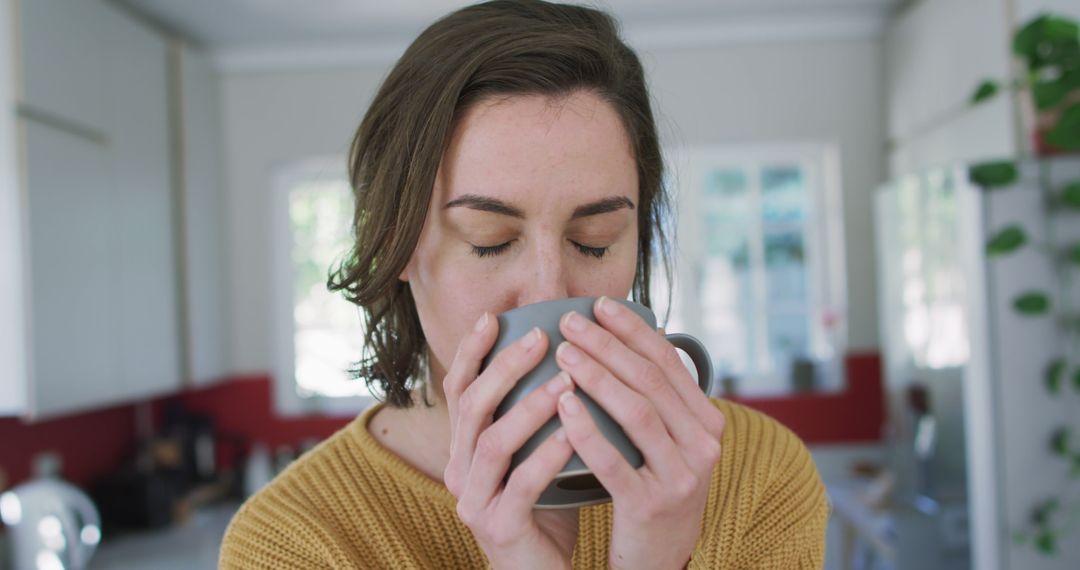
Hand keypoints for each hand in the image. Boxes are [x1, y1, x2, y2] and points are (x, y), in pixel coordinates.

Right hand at [442, 312, 579, 569]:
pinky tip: (571, 434)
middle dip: (504, 366)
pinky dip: (546, 454)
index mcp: (464, 450)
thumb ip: (539, 418)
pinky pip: (521, 484)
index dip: (472, 352)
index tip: (496, 317)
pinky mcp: (498, 528)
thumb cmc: (546, 512)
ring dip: (529, 405)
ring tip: (566, 380)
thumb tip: (569, 358)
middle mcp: (460, 471)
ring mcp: (475, 501)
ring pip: (492, 442)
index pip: (458, 390)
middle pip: (471, 406)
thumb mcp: (535, 456)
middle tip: (541, 337)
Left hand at [554, 297, 725, 569]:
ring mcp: (680, 476)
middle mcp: (702, 445)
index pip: (668, 362)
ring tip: (562, 355)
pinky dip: (587, 430)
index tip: (598, 305)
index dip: (632, 329)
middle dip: (607, 345)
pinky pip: (614, 460)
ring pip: (636, 413)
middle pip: (649, 380)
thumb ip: (660, 398)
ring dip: (596, 377)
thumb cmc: (655, 488)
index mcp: (707, 421)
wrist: (659, 558)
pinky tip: (562, 405)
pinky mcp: (650, 504)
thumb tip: (633, 335)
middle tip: (569, 322)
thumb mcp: (671, 442)